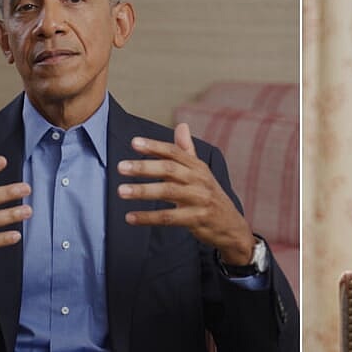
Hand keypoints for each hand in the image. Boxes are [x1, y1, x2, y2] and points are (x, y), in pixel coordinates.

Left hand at [117, 123, 254, 264]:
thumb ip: (187, 150)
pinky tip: (130, 217)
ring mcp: (199, 199)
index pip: (174, 152)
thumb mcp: (201, 172)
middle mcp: (199, 180)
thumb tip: (181, 125)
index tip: (134, 143)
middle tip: (121, 167)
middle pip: (170, 169)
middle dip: (144, 167)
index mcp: (198, 167)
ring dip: (143, 191)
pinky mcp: (197, 219)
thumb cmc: (209, 196)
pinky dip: (148, 217)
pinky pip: (169, 217)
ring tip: (121, 191)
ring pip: (168, 192)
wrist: (231, 226)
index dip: (154, 146)